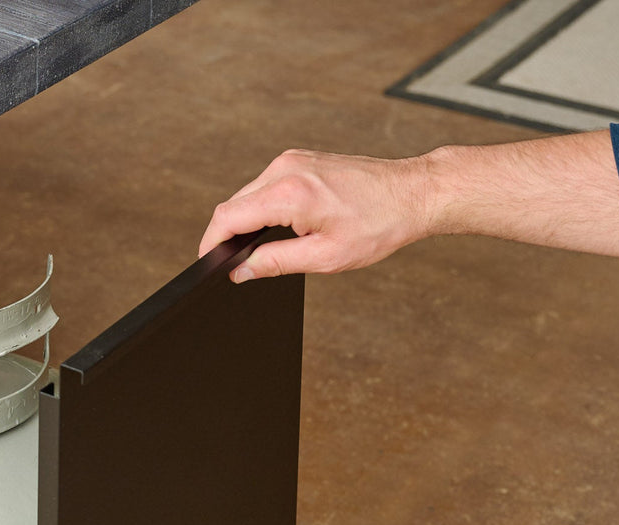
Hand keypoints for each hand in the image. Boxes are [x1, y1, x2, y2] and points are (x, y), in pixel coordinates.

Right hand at [199, 148, 432, 279]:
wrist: (412, 193)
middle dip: (226, 235)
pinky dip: (261, 208)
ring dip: (245, 222)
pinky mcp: (299, 160)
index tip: (206, 262)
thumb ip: (274, 263)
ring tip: (258, 249)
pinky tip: (275, 227)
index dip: (210, 243)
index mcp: (290, 193)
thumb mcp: (324, 257)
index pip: (228, 216)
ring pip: (247, 195)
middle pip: (233, 204)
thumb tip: (241, 271)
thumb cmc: (378, 224)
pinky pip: (264, 186)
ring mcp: (292, 160)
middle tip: (234, 265)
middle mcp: (286, 168)